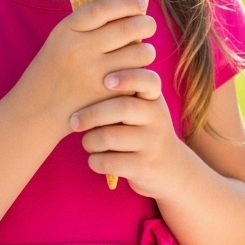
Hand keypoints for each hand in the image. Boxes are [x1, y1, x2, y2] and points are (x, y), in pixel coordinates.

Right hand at [18, 0, 156, 140]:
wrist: (35, 112)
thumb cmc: (53, 71)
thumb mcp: (60, 40)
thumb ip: (86, 25)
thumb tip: (125, 6)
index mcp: (66, 31)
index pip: (104, 8)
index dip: (127, 3)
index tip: (140, 3)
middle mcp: (79, 50)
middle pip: (128, 27)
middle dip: (146, 24)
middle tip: (149, 25)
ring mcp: (94, 74)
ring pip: (140, 52)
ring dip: (147, 50)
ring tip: (142, 52)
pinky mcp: (106, 96)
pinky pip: (138, 76)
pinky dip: (141, 72)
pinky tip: (136, 72)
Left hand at [70, 69, 186, 199]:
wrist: (170, 168)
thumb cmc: (142, 129)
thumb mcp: (142, 107)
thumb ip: (122, 92)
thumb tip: (82, 77)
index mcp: (154, 98)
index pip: (147, 80)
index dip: (127, 78)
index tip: (106, 80)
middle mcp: (158, 117)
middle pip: (122, 108)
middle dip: (91, 114)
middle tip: (74, 121)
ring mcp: (152, 143)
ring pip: (108, 137)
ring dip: (89, 141)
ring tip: (88, 142)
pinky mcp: (144, 167)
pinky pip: (107, 162)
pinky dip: (94, 160)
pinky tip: (97, 159)